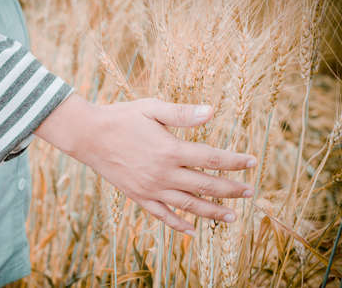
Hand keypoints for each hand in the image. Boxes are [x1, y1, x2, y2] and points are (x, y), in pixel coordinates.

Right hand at [34, 94, 256, 235]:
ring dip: (212, 212)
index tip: (253, 162)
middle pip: (206, 185)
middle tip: (249, 192)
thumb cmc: (121, 118)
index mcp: (170, 150)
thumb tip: (212, 112)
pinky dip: (179, 225)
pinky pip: (162, 216)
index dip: (235, 161)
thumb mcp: (152, 108)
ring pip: (189, 205)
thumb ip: (182, 113)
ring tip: (231, 217)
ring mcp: (151, 189)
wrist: (89, 136)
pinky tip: (193, 232)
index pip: (212, 158)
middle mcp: (164, 173)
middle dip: (231, 189)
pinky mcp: (139, 197)